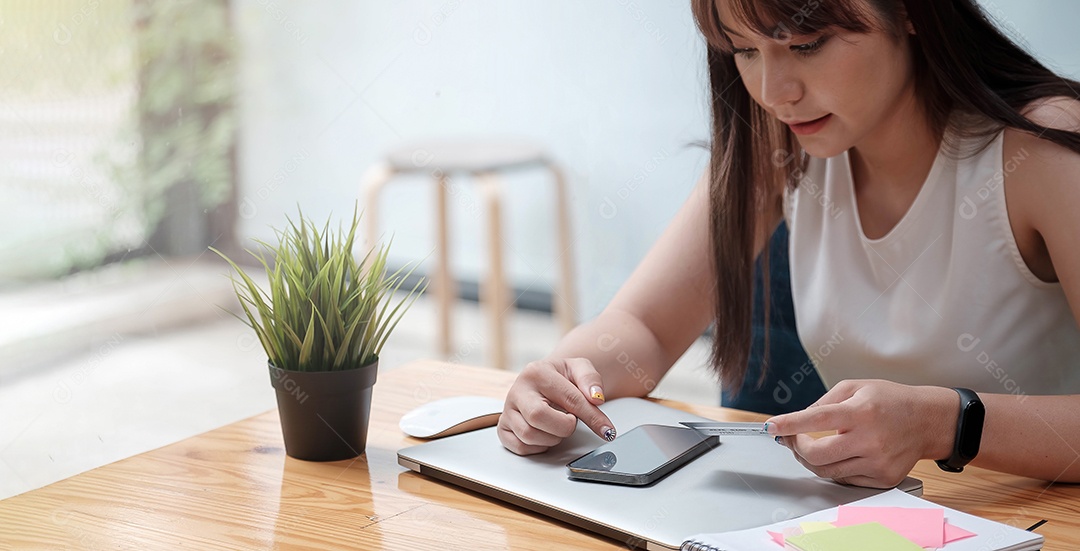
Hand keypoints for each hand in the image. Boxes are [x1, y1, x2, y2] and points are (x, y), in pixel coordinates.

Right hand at [498, 358, 615, 454]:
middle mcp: (517, 391)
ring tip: (557, 425)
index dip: (592, 417)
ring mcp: (507, 411)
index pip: (568, 399)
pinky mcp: (503, 428)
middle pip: (539, 418)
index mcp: (536, 372)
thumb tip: (596, 398)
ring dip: (552, 437)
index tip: (607, 430)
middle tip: (571, 421)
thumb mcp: (579, 368)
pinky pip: (521, 447)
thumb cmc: (561, 377)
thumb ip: (591, 380)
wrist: (544, 380)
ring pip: (529, 436)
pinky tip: (545, 434)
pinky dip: (538, 447)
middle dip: (563, 427)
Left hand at [765, 380, 956, 487]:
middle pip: (817, 454)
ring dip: (810, 459)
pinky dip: (833, 468)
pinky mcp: (883, 478)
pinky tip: (836, 454)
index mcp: (862, 412)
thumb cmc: (891, 400)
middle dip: (797, 447)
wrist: (928, 421)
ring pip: (827, 471)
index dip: (790, 423)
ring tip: (808, 446)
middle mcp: (871, 439)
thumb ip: (824, 402)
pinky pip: (844, 479)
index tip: (771, 426)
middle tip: (791, 438)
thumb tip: (797, 420)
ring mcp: (878, 462)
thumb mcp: (856, 387)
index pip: (817, 419)